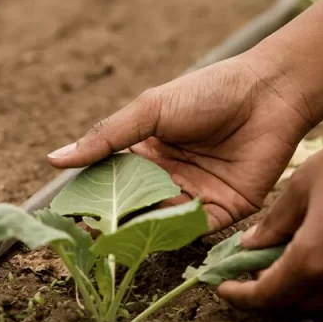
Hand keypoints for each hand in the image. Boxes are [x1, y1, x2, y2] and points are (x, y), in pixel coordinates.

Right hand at [46, 50, 313, 231]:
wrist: (267, 92)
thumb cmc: (209, 91)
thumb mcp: (151, 109)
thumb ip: (107, 136)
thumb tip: (55, 159)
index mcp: (147, 153)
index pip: (111, 181)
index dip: (92, 195)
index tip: (71, 209)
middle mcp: (169, 178)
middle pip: (133, 207)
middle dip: (113, 218)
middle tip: (92, 227)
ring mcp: (196, 195)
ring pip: (160, 221)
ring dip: (141, 226)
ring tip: (121, 229)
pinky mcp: (225, 209)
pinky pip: (195, 228)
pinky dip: (176, 230)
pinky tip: (159, 227)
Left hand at [218, 107, 322, 311]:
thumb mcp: (304, 184)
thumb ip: (274, 223)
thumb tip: (249, 246)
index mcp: (315, 260)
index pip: (267, 296)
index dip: (241, 295)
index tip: (223, 286)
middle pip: (297, 304)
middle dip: (270, 293)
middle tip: (252, 272)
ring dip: (304, 287)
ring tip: (288, 258)